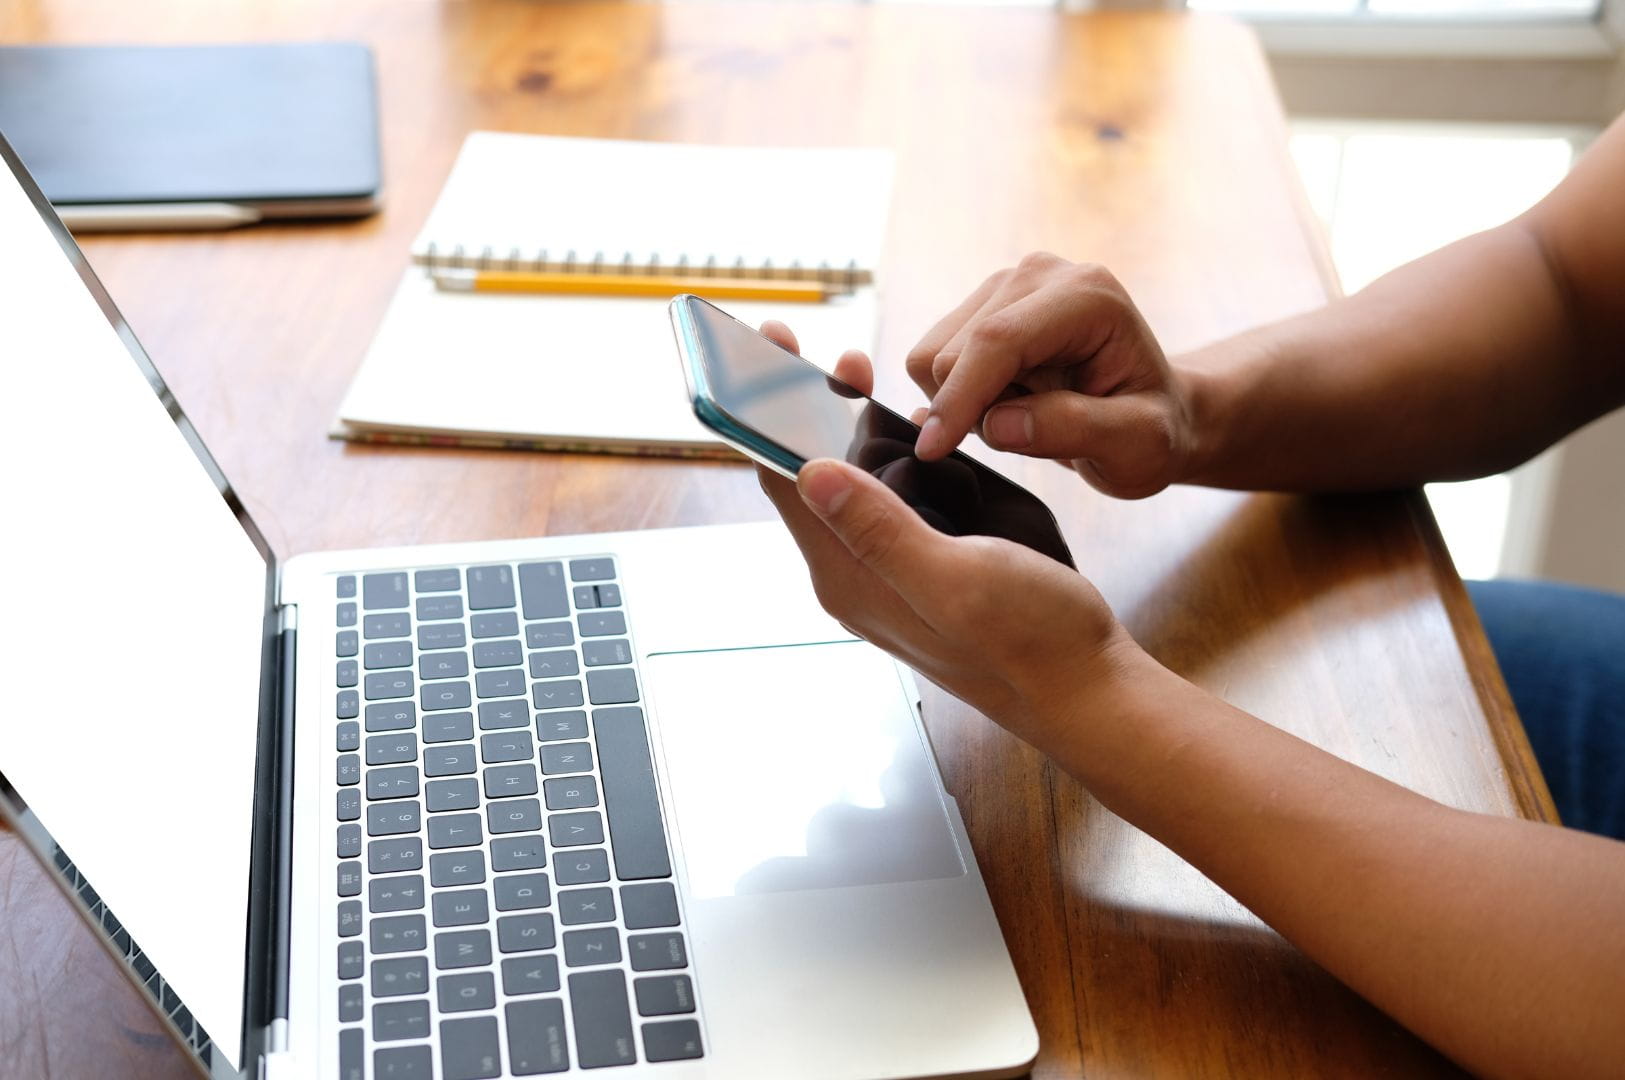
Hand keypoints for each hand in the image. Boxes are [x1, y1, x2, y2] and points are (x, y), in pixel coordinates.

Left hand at [756, 320, 1143, 754]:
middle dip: (810, 411)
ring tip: (860, 380)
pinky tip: (911, 434)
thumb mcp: (957, 579)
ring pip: (849, 485)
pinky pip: (885, 501)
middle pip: (808, 476)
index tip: (772, 347)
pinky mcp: (918, 566)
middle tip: (827, 353)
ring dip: (851, 432)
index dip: (768, 409)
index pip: (784, 479)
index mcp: (849, 576)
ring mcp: (885, 572)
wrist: (1084, 686)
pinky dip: (889, 458)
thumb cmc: (1032, 639)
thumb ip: (882, 530)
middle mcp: (854, 574)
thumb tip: (810, 472)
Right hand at [907, 252, 1194, 498]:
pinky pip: (931, 361)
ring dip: (965, 405)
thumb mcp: (1137, 445)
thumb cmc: (1152, 432)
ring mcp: (1004, 286)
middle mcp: (1039, 275)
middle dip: (972, 410)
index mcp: (1087, 295)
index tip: (933, 451)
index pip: (997, 340)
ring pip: (932, 358)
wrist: (1147, 414)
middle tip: (1029, 435)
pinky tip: (1008, 403)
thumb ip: (1073, 430)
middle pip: (952, 352)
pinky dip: (958, 396)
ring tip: (1024, 416)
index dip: (960, 397)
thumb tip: (997, 425)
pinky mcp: (980, 306)